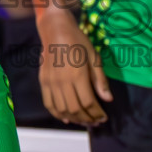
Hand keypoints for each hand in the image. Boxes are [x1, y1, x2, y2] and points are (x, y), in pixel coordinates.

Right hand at [36, 8, 112, 125]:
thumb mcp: (94, 57)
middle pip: (75, 109)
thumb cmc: (78, 41)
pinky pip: (49, 104)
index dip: (97, 113)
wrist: (55, 30)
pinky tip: (67, 119)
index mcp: (77, 75)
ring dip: (74, 119)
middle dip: (87, 119)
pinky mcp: (43, 82)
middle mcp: (62, 81)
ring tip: (84, 121)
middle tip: (95, 122)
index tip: (104, 117)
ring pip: (62, 110)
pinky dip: (57, 114)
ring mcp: (51, 82)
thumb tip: (108, 99)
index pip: (88, 103)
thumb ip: (100, 80)